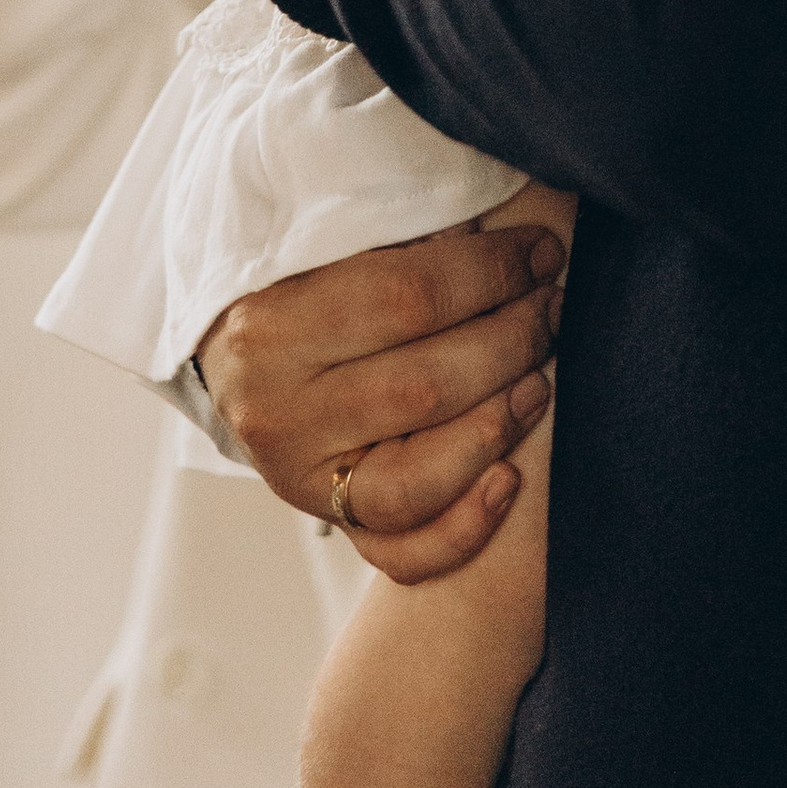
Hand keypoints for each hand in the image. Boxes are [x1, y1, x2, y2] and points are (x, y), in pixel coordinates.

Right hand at [197, 212, 564, 583]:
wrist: (236, 360)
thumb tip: (497, 235)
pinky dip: (463, 526)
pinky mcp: (326, 521)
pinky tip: (509, 479)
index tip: (541, 251)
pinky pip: (400, 551)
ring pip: (415, 480)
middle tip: (550, 308)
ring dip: (496, 427)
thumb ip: (404, 237)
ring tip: (538, 382)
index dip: (491, 271)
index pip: (407, 296)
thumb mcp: (331, 245)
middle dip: (510, 342)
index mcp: (272, 325)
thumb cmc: (299, 283)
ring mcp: (298, 480)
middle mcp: (278, 413)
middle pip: (423, 387)